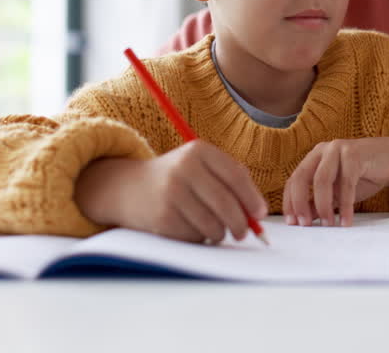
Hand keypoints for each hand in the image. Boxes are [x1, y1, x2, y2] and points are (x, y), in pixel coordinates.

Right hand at [74, 140, 266, 243]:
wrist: (127, 187)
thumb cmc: (177, 178)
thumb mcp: (200, 166)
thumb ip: (230, 181)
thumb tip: (258, 213)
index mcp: (199, 151)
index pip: (236, 176)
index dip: (252, 198)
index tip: (260, 214)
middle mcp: (184, 168)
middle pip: (226, 203)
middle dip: (241, 224)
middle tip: (244, 233)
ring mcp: (171, 193)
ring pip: (213, 224)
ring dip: (219, 233)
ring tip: (212, 229)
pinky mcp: (162, 217)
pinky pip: (195, 236)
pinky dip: (198, 238)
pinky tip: (189, 227)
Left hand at [282, 136, 388, 226]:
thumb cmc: (365, 176)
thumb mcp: (339, 192)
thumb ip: (321, 202)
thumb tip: (304, 221)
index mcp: (315, 158)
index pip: (294, 180)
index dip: (290, 202)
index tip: (292, 223)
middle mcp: (323, 150)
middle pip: (301, 177)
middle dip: (300, 203)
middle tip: (304, 225)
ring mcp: (338, 149)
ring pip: (321, 180)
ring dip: (323, 206)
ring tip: (328, 225)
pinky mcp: (355, 154)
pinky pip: (346, 183)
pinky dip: (346, 205)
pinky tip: (347, 220)